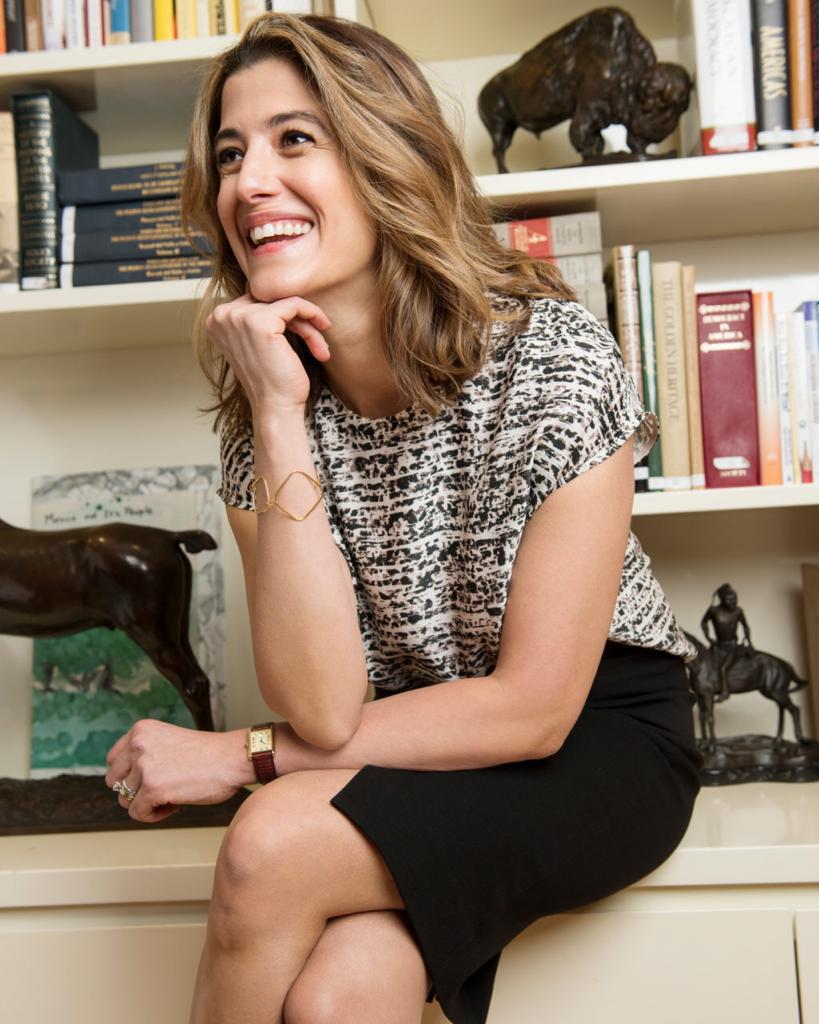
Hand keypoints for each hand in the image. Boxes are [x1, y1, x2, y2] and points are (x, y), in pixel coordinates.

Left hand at [105, 719, 251, 823]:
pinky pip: (138, 813)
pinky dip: (154, 815)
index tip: (151, 779)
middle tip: (160, 790)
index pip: (113, 760)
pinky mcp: (152, 788)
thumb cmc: (207, 754)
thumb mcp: (167, 740)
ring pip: (125, 800)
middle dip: (135, 791)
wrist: (232, 758)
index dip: (129, 775)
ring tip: (171, 797)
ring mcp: (144, 766)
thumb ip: (143, 753)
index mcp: (140, 730)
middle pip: (115, 782)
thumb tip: (122, 783)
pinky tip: (174, 806)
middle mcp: (138, 744)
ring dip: (147, 803)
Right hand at [206, 293, 331, 413]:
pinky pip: (295, 304)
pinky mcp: (261, 322)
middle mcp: (222, 315)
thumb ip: (258, 318)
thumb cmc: (271, 381)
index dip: (283, 317)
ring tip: (321, 346)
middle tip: (316, 342)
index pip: (256, 301)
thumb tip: (277, 294)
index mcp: (216, 320)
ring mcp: (239, 317)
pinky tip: (323, 329)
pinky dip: (313, 314)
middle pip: (270, 300)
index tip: (303, 334)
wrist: (275, 407)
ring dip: (308, 325)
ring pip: (286, 303)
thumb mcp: (257, 344)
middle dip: (297, 320)